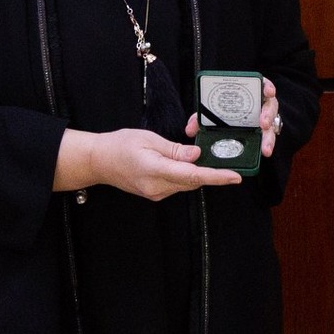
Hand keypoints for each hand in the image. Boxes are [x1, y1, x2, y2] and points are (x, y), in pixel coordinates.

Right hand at [58, 128, 240, 200]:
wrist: (99, 161)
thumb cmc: (120, 145)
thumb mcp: (148, 139)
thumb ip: (174, 150)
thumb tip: (196, 155)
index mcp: (155, 170)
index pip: (193, 176)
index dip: (216, 177)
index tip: (235, 177)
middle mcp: (157, 187)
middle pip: (193, 181)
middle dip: (210, 171)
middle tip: (226, 158)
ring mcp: (156, 193)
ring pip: (187, 184)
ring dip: (197, 173)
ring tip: (201, 157)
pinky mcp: (155, 194)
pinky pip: (178, 185)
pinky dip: (186, 176)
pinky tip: (184, 164)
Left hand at [182, 77, 282, 158]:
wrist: (227, 122)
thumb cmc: (223, 112)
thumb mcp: (212, 111)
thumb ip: (201, 117)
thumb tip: (190, 129)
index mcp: (251, 92)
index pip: (263, 85)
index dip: (267, 87)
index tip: (268, 91)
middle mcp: (261, 104)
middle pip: (270, 107)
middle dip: (268, 115)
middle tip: (263, 124)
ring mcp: (265, 119)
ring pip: (272, 125)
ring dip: (269, 136)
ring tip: (265, 148)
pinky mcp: (265, 132)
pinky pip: (269, 137)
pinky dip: (267, 143)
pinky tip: (265, 151)